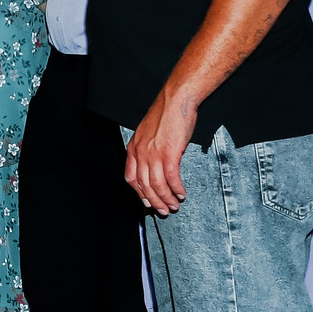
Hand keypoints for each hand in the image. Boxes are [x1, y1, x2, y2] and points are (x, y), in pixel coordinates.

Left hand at [125, 90, 193, 214]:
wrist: (175, 100)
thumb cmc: (165, 115)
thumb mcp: (148, 134)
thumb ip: (147, 149)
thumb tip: (153, 166)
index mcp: (133, 148)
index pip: (131, 178)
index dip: (139, 193)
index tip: (147, 202)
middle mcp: (140, 153)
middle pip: (144, 185)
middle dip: (154, 201)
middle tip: (163, 210)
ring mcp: (153, 153)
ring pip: (157, 184)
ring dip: (166, 198)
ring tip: (174, 205)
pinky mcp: (169, 153)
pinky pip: (171, 177)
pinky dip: (176, 188)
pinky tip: (181, 194)